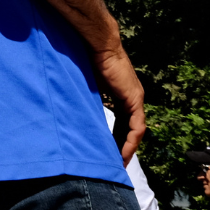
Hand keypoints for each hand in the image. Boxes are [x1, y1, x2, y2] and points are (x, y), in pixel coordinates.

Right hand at [91, 44, 145, 161]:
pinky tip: (121, 154)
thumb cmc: (88, 59)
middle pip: (129, 129)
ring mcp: (135, 99)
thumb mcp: (88, 86)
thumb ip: (88, 100)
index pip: (121, 122)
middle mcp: (132, 98)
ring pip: (134, 131)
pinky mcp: (135, 100)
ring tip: (118, 164)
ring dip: (127, 149)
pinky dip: (129, 142)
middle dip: (121, 147)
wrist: (98, 44)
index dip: (115, 138)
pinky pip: (136, 127)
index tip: (106, 153)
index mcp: (121, 94)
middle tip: (113, 165)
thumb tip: (74, 115)